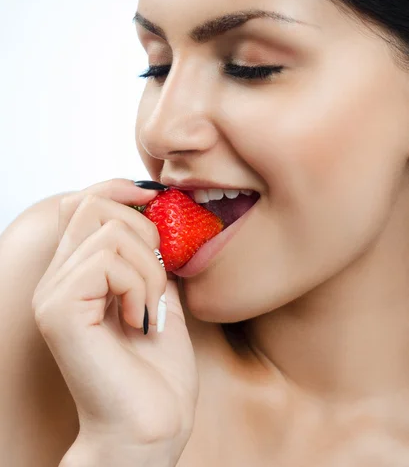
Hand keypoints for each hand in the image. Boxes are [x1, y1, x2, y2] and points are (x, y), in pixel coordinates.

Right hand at [32, 178, 198, 457]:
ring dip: (149, 268)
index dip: (119, 190)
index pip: (83, 203)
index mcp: (77, 274)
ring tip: (150, 309)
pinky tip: (140, 321)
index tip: (158, 200)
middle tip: (159, 278)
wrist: (151, 427)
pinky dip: (139, 285)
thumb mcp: (159, 294)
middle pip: (93, 205)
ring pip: (109, 231)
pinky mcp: (60, 310)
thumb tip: (151, 206)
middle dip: (144, 232)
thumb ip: (147, 253)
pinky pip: (107, 261)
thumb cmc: (158, 370)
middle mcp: (56, 280)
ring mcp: (53, 294)